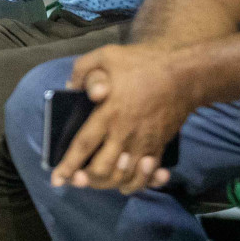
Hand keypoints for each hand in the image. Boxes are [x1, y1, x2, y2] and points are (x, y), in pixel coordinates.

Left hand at [50, 42, 192, 193]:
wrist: (184, 74)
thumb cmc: (142, 63)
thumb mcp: (106, 55)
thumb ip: (83, 69)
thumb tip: (69, 86)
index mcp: (109, 113)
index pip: (84, 145)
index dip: (68, 164)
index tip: (56, 178)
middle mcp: (125, 134)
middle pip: (102, 168)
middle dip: (85, 179)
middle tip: (74, 180)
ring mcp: (144, 143)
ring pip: (123, 176)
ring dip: (108, 185)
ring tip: (94, 183)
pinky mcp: (159, 146)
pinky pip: (146, 174)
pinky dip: (136, 184)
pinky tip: (125, 185)